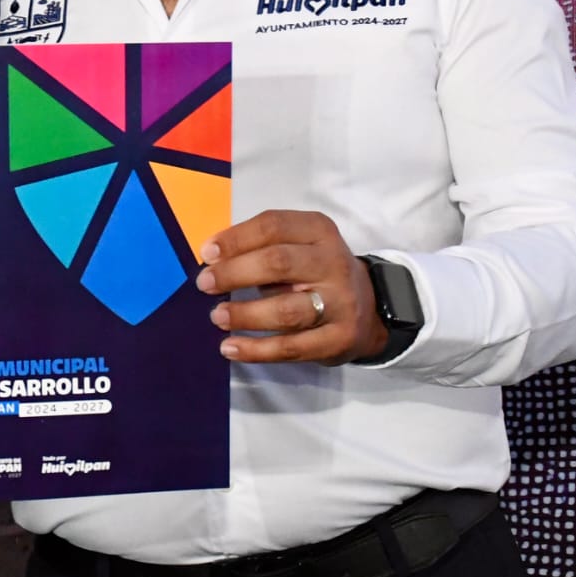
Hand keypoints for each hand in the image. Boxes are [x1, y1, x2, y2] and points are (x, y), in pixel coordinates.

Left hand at [196, 209, 387, 364]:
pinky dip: (256, 350)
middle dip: (234, 273)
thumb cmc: (316, 272)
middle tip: (205, 284)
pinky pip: (291, 347)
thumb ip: (261, 247)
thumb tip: (212, 261)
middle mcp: (333, 263)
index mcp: (319, 231)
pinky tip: (230, 347)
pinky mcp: (338, 339)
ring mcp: (340, 303)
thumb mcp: (299, 246)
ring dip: (244, 314)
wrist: (370, 309)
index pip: (273, 226)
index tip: (206, 253)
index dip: (236, 239)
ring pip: (286, 310)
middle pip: (278, 263)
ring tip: (217, 316)